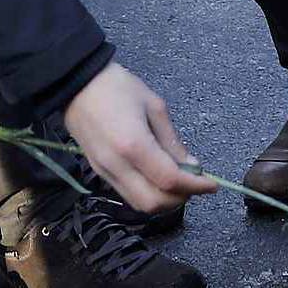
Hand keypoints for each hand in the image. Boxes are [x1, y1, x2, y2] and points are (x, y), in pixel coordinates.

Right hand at [63, 62, 215, 213]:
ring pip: (139, 204)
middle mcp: (117, 165)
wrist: (76, 84)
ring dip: (164, 200)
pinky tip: (159, 179)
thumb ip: (172, 141)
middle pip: (153, 202)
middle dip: (180, 198)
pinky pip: (127, 194)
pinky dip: (148, 194)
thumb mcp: (154, 106)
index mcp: (134, 144)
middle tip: (196, 184)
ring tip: (179, 183)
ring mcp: (105, 172)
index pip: (169, 180)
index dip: (195, 186)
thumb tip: (191, 166)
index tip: (212, 184)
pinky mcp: (98, 172)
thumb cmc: (116, 87)